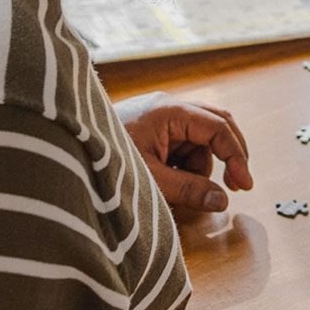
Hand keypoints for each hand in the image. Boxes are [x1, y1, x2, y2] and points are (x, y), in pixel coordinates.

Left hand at [117, 94, 251, 212]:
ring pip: (200, 139)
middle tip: (237, 184)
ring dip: (198, 165)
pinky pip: (183, 144)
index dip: (237, 157)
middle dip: (228, 155)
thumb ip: (189, 189)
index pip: (219, 128)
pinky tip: (164, 177)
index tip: (244, 186)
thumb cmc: (105, 161)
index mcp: (170, 112)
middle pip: (217, 125)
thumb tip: (223, 201)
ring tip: (172, 184)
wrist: (64, 151)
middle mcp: (169, 108)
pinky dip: (182, 163)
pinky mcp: (153, 128)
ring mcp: (161, 116)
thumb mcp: (151, 180)